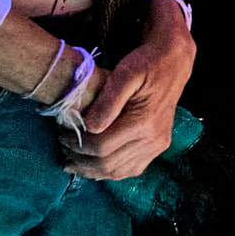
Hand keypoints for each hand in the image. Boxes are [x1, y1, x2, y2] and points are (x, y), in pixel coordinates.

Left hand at [60, 12, 194, 180]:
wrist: (173, 64)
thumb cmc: (145, 63)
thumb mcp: (125, 73)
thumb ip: (107, 101)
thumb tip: (89, 127)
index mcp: (144, 122)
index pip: (101, 146)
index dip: (76, 144)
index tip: (61, 134)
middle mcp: (153, 139)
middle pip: (108, 164)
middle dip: (80, 159)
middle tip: (63, 147)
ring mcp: (157, 147)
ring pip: (118, 172)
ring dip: (91, 170)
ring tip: (72, 158)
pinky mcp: (158, 148)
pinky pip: (131, 170)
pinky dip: (109, 172)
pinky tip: (94, 165)